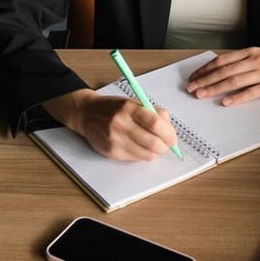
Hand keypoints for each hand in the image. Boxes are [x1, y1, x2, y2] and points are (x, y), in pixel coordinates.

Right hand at [42, 88, 178, 160]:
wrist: (86, 114)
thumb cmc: (113, 108)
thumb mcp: (133, 102)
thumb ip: (153, 112)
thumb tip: (170, 129)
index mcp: (128, 108)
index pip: (155, 123)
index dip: (169, 133)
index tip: (173, 137)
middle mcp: (120, 123)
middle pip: (153, 142)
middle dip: (165, 146)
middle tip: (167, 144)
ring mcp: (115, 139)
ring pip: (146, 154)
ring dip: (155, 152)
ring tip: (154, 146)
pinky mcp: (111, 152)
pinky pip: (135, 158)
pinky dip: (142, 155)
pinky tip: (140, 147)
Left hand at [185, 44, 259, 105]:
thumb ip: (246, 61)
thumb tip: (226, 70)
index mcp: (251, 52)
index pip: (222, 60)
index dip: (205, 69)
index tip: (194, 76)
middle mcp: (255, 60)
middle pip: (223, 71)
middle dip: (204, 80)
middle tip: (190, 88)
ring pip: (233, 81)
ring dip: (214, 88)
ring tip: (201, 94)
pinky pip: (251, 92)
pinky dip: (237, 98)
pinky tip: (226, 103)